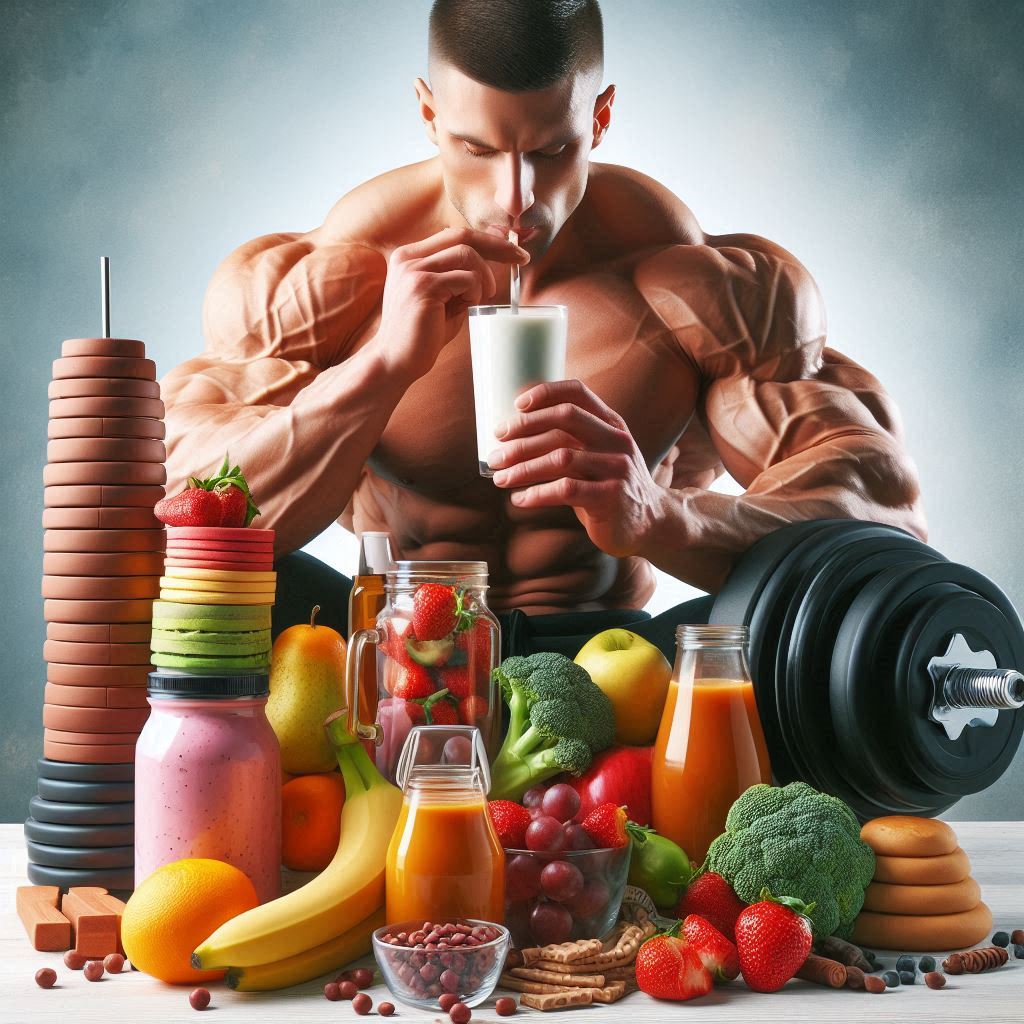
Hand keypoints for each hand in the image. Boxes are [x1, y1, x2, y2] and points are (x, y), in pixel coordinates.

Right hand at [375, 227, 528, 382]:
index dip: (487, 240)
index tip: (512, 250)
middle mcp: (408, 257)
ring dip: (484, 277)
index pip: (454, 235)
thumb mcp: (443, 299)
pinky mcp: (422, 287)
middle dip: (497, 246)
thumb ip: (459, 279)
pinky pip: (465, 278)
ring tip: (481, 298)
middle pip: (462, 235)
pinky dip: (475, 291)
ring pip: (467, 254)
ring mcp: (413, 270)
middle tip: (521, 259)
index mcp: (411, 257)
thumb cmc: (422, 335)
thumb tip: (492, 264)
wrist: (395, 362)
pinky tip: (469, 305)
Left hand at [488, 379, 665, 557]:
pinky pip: (565, 490)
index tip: (516, 404)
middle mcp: (616, 440)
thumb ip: (572, 441)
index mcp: (611, 424)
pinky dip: (536, 494)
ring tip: (500, 478)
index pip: (578, 393)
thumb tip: (515, 432)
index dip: (545, 392)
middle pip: (565, 419)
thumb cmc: (609, 487)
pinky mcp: (610, 498)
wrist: (649, 525)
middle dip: (524, 430)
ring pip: (560, 457)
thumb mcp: (599, 456)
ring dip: (523, 467)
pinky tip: (520, 499)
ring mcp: (616, 468)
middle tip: (497, 447)